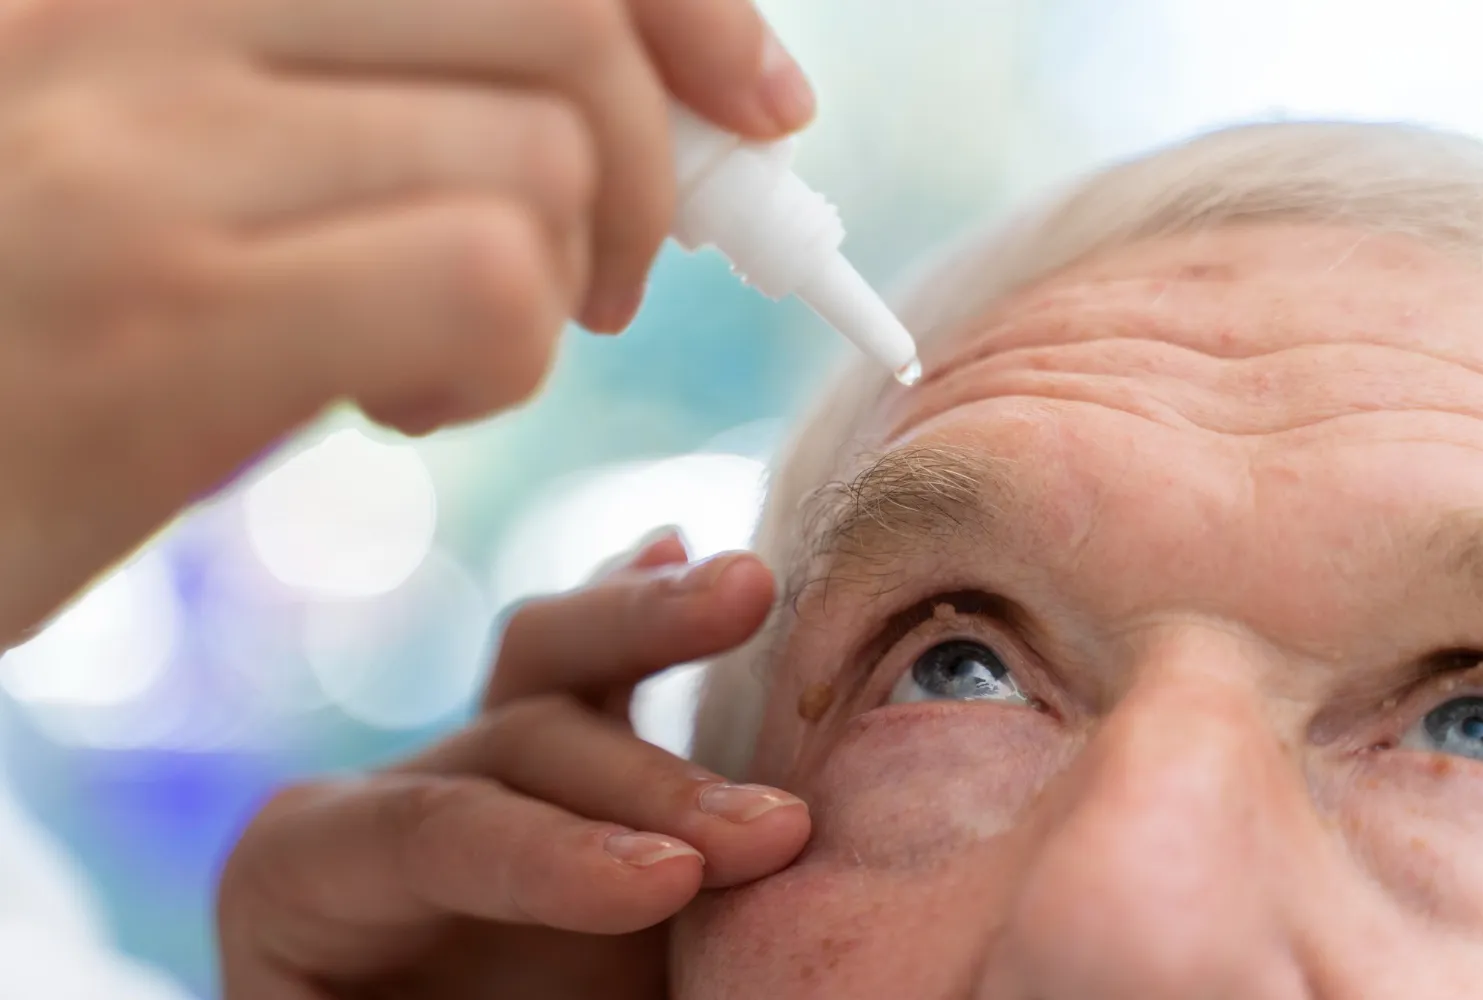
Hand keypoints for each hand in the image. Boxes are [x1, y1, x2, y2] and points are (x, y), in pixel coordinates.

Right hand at [0, 0, 814, 645]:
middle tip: (612, 284)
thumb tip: (614, 127)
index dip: (677, 0)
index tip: (756, 99)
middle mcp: (133, 3)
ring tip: (433, 363)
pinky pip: (488, 277)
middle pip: (566, 18)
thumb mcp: (185, 171)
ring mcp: (148, 140)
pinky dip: (500, 362)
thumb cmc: (26, 332)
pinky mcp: (171, 307)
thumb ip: (367, 117)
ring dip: (552, 289)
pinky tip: (397, 406)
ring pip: (547, 154)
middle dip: (659, 169)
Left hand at [217, 534, 809, 998]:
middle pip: (514, 733)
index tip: (674, 883)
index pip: (428, 832)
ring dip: (654, 624)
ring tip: (745, 589)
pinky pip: (600, 679)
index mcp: (299, 877)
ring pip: (556, 663)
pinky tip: (676, 547)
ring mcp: (486, 787)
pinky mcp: (570, 794)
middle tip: (776, 827)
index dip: (552, 850)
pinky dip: (641, 616)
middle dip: (649, 780)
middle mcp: (388, 806)